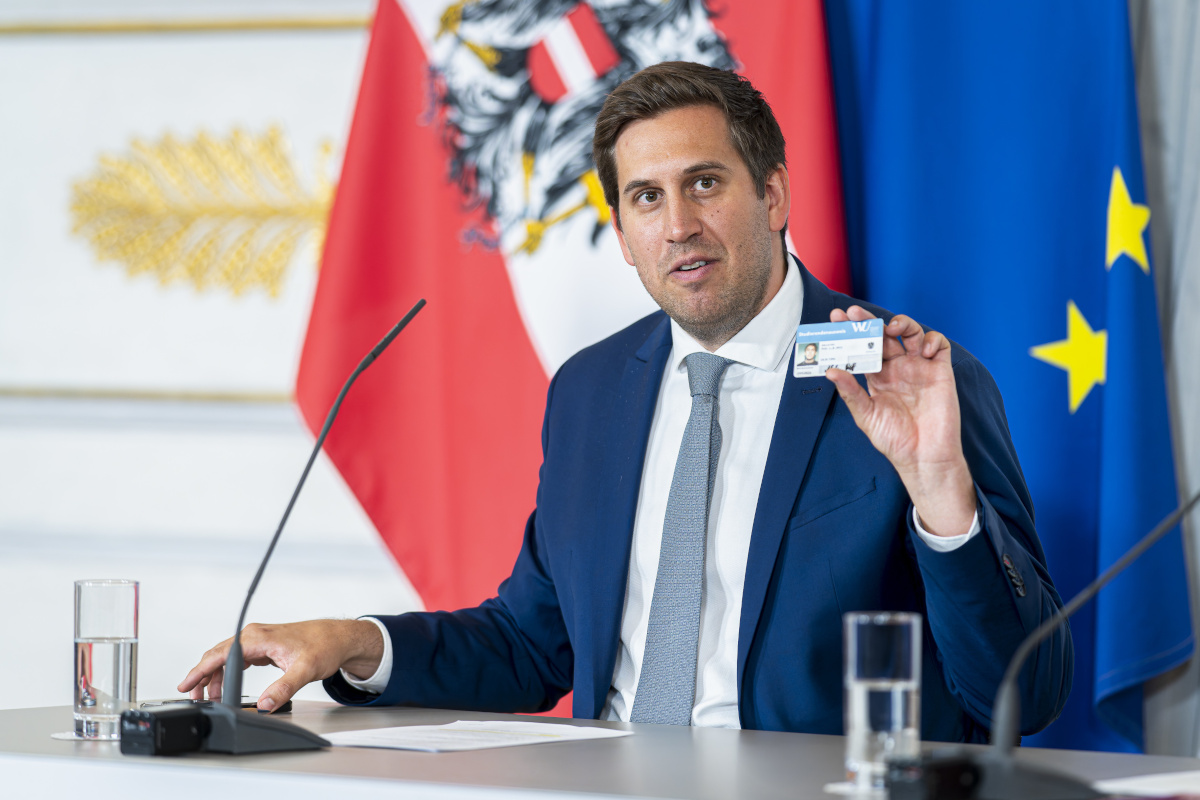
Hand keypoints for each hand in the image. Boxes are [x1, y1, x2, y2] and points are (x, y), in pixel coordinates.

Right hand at [177, 618, 383, 711]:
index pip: (220, 654)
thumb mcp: (305, 669)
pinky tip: (225, 686)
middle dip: (202, 676)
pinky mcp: (264, 647)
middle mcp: (255, 635)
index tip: (186, 685)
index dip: (200, 671)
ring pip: (226, 658)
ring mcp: (259, 640)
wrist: (340, 638)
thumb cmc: (325, 646)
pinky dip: (228, 673)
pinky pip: (238, 659)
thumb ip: (283, 688)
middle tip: (193, 698)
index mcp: (259, 637)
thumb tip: (264, 705)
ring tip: (208, 697)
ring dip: (214, 676)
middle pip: (218, 655)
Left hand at [824, 306, 974, 535]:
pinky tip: (922, 350)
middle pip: (884, 335)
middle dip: (869, 321)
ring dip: (902, 323)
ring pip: (912, 333)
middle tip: (853, 314)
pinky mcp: (941, 372)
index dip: (851, 331)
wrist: (923, 457)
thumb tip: (830, 371)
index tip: (836, 318)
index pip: (862, 346)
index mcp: (878, 376)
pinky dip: (932, 340)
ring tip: (891, 327)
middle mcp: (898, 368)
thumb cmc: (893, 440)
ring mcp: (919, 367)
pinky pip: (939, 346)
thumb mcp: (866, 415)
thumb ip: (850, 392)